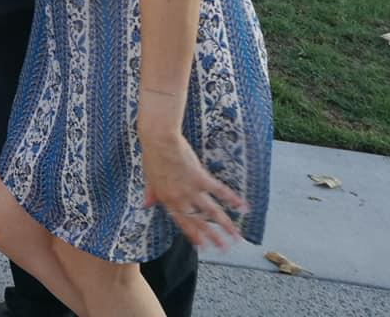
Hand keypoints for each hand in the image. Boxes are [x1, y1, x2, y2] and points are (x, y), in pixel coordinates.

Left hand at [141, 130, 247, 249]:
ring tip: (237, 237)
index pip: (182, 223)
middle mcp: (180, 199)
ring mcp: (190, 190)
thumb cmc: (152, 155)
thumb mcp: (148, 177)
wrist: (159, 140)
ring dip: (226, 225)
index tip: (202, 247)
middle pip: (199, 222)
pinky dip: (232, 199)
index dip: (193, 235)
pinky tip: (244, 207)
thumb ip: (150, 193)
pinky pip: (219, 191)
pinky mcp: (200, 178)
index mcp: (166, 199)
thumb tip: (145, 204)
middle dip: (213, 237)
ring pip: (212, 212)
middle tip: (224, 250)